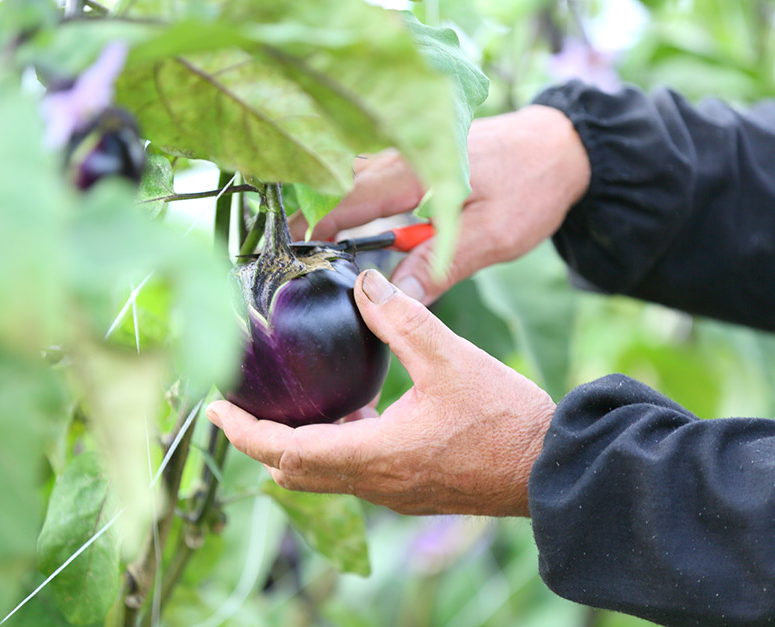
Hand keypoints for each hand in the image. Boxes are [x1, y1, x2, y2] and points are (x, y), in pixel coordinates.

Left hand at [207, 269, 554, 516]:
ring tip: (282, 406)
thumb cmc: (504, 419)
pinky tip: (349, 413)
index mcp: (376, 454)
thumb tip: (362, 282)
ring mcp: (393, 491)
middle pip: (293, 472)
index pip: (287, 452)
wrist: (548, 465)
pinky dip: (332, 447)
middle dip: (257, 442)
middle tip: (238, 408)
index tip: (217, 409)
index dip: (245, 432)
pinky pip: (353, 472)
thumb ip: (401, 319)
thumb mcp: (450, 357)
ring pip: (322, 475)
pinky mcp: (410, 489)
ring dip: (294, 446)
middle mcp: (376, 482)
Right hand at [291, 105, 590, 303]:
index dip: (315, 230)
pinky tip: (347, 226)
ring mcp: (402, 150)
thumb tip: (393, 298)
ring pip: (344, 174)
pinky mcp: (411, 156)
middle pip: (331, 181)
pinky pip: (364, 174)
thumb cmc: (529, 188)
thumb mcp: (491, 235)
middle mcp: (398, 154)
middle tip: (290, 254)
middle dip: (307, 215)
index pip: (344, 200)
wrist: (560, 148)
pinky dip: (347, 197)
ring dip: (325, 204)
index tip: (295, 260)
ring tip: (309, 244)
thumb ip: (440, 265)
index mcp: (412, 170)